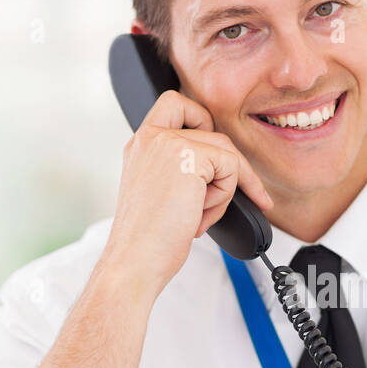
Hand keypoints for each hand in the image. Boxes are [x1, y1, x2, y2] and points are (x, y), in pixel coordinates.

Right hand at [102, 89, 272, 300]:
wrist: (135, 262)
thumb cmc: (147, 241)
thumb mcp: (161, 194)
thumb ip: (181, 170)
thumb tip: (225, 167)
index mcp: (139, 146)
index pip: (176, 105)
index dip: (201, 122)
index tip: (211, 154)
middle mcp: (149, 138)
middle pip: (212, 133)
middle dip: (226, 170)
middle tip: (222, 201)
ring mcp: (167, 143)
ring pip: (225, 152)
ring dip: (223, 190)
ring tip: (199, 217)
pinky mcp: (187, 155)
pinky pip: (231, 167)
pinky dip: (225, 197)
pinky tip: (199, 217)